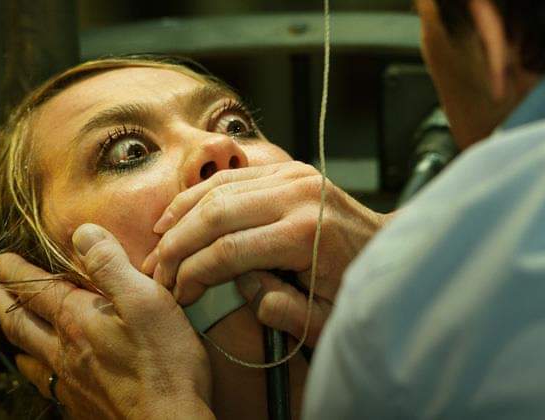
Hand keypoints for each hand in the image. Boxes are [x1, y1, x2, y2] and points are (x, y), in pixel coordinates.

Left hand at [0, 224, 213, 419]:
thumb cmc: (164, 365)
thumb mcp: (146, 301)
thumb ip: (110, 265)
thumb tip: (81, 232)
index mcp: (77, 320)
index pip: (35, 289)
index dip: (15, 271)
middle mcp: (64, 350)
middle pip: (19, 322)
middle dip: (0, 301)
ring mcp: (70, 382)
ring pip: (28, 354)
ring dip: (12, 334)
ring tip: (4, 325)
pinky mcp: (81, 406)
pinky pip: (45, 383)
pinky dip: (34, 370)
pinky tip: (41, 372)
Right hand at [142, 162, 387, 345]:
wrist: (388, 248)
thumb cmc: (358, 287)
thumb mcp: (327, 319)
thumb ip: (283, 312)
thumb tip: (242, 291)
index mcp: (306, 235)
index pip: (229, 251)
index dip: (194, 274)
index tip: (178, 294)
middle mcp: (297, 196)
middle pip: (215, 214)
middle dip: (177, 245)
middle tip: (156, 272)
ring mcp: (292, 175)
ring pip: (217, 190)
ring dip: (179, 217)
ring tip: (156, 246)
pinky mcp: (288, 168)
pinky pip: (231, 176)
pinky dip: (198, 195)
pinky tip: (176, 216)